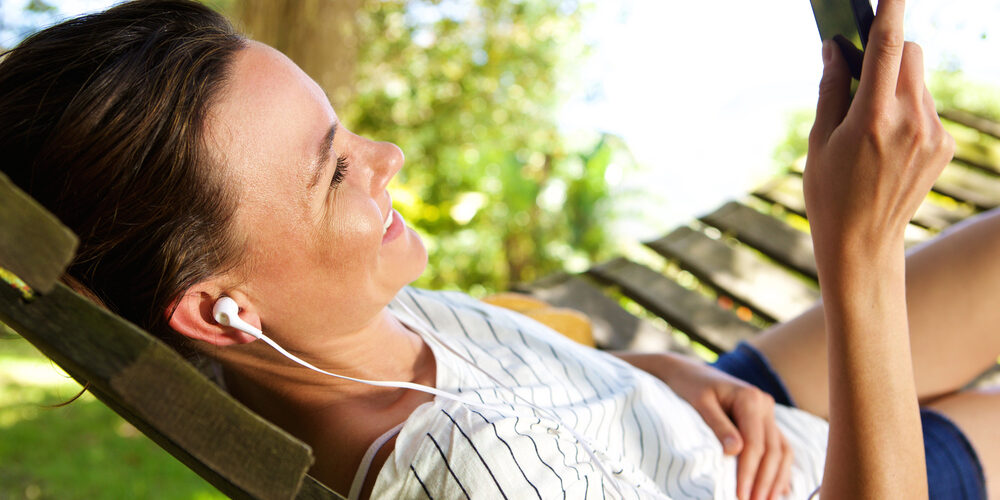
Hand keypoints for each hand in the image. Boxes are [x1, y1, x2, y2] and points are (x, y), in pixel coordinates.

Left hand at [652, 353, 792, 499]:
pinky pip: (779, 446)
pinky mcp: (765, 420)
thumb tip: (735, 451)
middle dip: (764, 480)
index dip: (749, 472)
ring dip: (776, 478)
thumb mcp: (699, 403)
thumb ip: (718, 425)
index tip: (741, 494)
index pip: (755, 443)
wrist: (689, 372)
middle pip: (772, 450)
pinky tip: (779, 489)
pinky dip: (780, 468)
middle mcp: (764, 404)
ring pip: (782, 450)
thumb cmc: (690, 387)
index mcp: (750, 398)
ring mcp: (767, 412)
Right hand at [803, 0, 954, 267]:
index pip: (888, 47)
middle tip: (862, 76)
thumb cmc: (830, 194)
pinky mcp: (944, 146)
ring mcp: (933, 135)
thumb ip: (830, 89)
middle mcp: (911, 122)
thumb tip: (834, 48)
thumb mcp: (818, 141)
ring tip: (872, 126)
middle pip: (911, 53)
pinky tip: (888, 144)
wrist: (863, 246)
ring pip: (920, 81)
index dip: (891, 9)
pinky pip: (928, 108)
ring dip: (897, 84)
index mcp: (872, 119)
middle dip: (889, 51)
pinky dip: (908, 110)